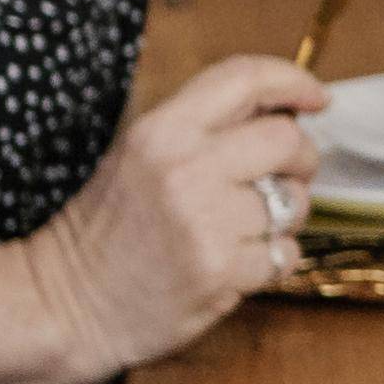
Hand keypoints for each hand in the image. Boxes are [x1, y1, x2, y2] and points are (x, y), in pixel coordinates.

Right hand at [0, 53, 330, 383]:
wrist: (65, 304)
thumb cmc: (107, 229)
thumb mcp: (139, 154)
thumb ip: (203, 128)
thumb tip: (287, 110)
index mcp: (161, 130)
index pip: (245, 79)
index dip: (293, 81)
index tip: (318, 99)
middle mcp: (184, 168)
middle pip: (287, 139)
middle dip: (301, 158)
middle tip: (285, 176)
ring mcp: (205, 222)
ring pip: (295, 202)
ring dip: (285, 216)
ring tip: (246, 227)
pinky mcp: (220, 272)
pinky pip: (286, 253)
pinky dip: (274, 260)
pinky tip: (239, 262)